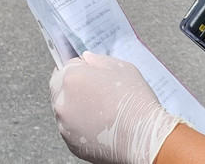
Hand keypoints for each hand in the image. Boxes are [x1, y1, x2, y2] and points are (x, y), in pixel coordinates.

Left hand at [48, 52, 184, 163]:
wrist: (142, 137)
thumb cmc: (134, 102)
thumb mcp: (121, 68)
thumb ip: (98, 60)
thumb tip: (87, 59)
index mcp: (71, 78)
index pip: (66, 66)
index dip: (80, 69)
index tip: (90, 75)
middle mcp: (62, 102)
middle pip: (61, 89)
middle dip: (75, 88)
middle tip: (97, 93)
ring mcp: (64, 125)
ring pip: (66, 111)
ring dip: (78, 108)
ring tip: (103, 112)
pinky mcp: (71, 143)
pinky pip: (72, 129)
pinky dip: (82, 127)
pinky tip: (101, 126)